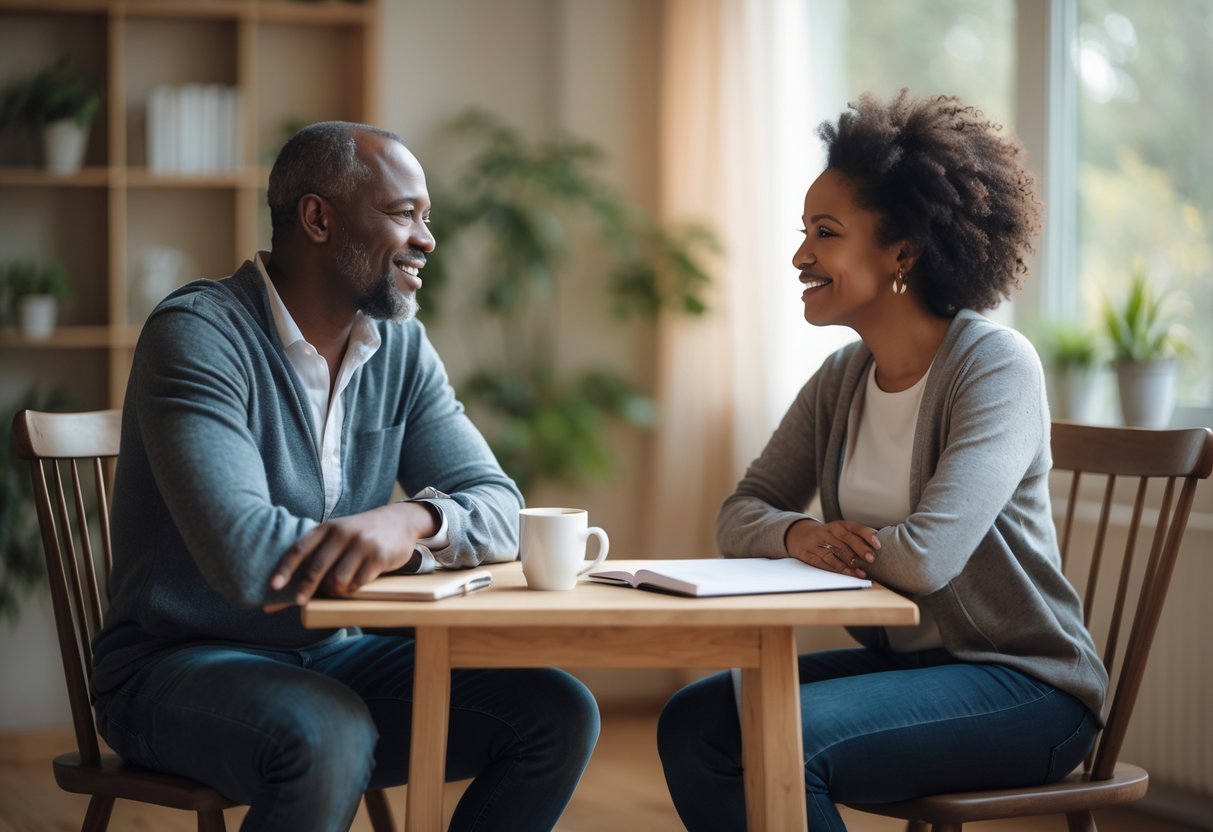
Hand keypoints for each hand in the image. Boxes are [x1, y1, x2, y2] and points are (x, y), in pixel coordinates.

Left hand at [263, 501, 437, 610]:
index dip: (285, 569)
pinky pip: (358, 583)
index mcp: (327, 528)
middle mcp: (342, 533)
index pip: (300, 549)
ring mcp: (361, 544)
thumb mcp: (337, 535)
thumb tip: (283, 591)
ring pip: (338, 580)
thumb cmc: (360, 534)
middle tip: (300, 602)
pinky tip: (359, 580)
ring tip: (342, 585)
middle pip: (317, 568)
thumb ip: (315, 556)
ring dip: (337, 589)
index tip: (274, 586)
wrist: (400, 520)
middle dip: (305, 588)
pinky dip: (355, 587)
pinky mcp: (378, 556)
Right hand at [785, 518, 879, 577]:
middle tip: (871, 559)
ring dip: (850, 562)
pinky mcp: (810, 553)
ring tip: (861, 571)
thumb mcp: (841, 532)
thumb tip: (879, 543)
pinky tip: (848, 573)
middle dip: (860, 549)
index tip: (878, 545)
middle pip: (845, 538)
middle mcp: (828, 531)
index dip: (867, 535)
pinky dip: (838, 568)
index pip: (854, 527)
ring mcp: (818, 542)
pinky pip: (825, 562)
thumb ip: (858, 536)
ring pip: (835, 551)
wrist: (801, 537)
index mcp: (839, 525)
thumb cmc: (830, 536)